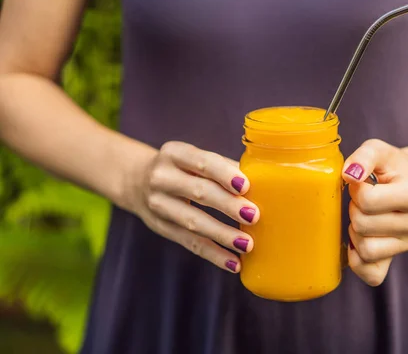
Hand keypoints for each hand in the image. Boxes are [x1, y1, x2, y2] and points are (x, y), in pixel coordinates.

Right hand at [127, 141, 258, 272]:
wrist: (136, 180)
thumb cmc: (183, 168)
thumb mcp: (194, 159)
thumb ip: (224, 168)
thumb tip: (263, 183)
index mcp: (174, 153)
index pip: (201, 162)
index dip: (223, 173)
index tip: (245, 185)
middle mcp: (161, 177)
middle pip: (198, 192)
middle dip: (227, 205)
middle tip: (254, 215)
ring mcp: (158, 204)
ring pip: (193, 222)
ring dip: (222, 235)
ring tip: (247, 244)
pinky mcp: (161, 228)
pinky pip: (190, 243)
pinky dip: (213, 254)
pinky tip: (233, 263)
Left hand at [342, 139, 407, 285]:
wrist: (405, 182)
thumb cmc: (388, 166)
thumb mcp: (377, 150)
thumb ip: (364, 156)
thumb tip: (349, 175)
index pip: (368, 201)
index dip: (355, 189)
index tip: (360, 183)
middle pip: (363, 226)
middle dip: (353, 209)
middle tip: (359, 200)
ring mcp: (406, 245)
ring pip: (365, 251)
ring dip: (354, 231)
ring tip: (361, 216)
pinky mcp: (394, 261)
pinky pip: (371, 275)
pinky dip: (356, 261)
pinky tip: (356, 241)